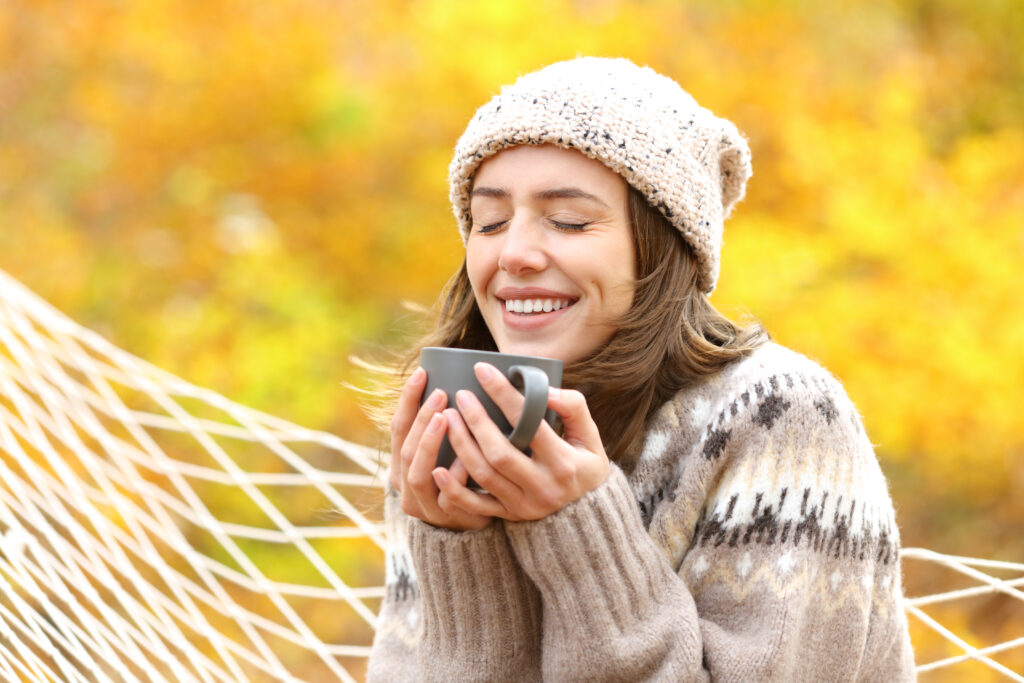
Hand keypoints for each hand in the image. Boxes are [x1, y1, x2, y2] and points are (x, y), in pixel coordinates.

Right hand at [389, 367, 491, 530]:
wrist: (472, 522)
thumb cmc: (460, 476)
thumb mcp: (444, 450)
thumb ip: (443, 425)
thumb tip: (453, 378)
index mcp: (401, 463)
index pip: (398, 427)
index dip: (408, 400)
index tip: (422, 373)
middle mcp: (405, 484)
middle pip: (405, 448)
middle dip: (422, 419)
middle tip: (441, 393)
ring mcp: (424, 504)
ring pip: (418, 474)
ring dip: (430, 444)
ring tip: (446, 419)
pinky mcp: (446, 518)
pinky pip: (447, 498)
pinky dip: (454, 476)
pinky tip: (464, 460)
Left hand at [430, 362, 609, 521]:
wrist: (588, 517)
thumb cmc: (586, 466)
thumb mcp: (590, 437)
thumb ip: (573, 408)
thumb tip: (544, 389)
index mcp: (564, 463)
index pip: (529, 424)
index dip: (503, 395)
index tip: (482, 370)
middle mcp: (543, 487)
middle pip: (499, 452)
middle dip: (475, 421)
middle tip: (460, 395)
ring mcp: (524, 505)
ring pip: (483, 475)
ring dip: (461, 445)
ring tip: (446, 418)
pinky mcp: (510, 517)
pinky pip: (476, 507)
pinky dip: (454, 490)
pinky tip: (437, 469)